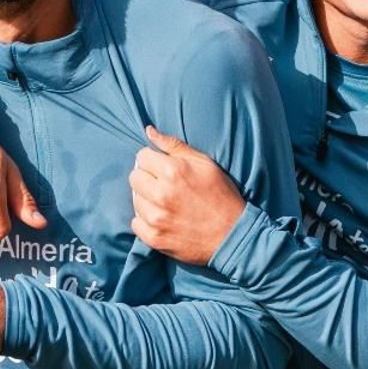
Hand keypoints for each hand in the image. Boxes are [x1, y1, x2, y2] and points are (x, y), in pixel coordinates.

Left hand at [130, 126, 244, 264]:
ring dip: (147, 199)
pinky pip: (136, 223)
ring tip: (166, 203)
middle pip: (134, 177)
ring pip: (135, 200)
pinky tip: (162, 218)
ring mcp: (156, 218)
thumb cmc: (221, 195)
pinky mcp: (154, 238)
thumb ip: (174, 145)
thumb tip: (149, 130)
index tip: (162, 167)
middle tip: (164, 185)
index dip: (153, 160)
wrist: (232, 234)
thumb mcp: (204, 163)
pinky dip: (146, 221)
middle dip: (147, 178)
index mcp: (172, 171)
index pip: (141, 156)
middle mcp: (161, 194)